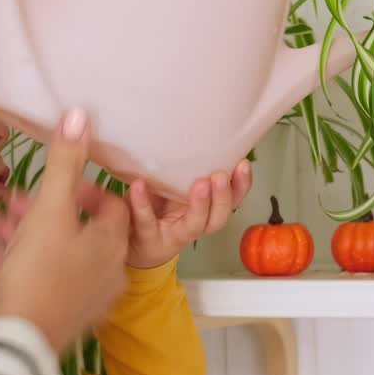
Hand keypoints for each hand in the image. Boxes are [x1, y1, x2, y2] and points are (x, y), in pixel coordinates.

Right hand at [0, 109, 129, 353]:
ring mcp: (89, 299)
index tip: (56, 186)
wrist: (17, 344)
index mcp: (114, 243)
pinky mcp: (65, 319)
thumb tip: (80, 114)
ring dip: (33, 236)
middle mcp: (110, 272)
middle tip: (18, 204)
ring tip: (1, 225)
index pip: (112, 203)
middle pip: (83, 229)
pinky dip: (26, 263)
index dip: (84, 189)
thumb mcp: (50, 209)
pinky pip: (48, 280)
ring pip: (62, 254)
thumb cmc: (37, 273)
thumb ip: (65, 162)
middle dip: (49, 212)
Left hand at [123, 161, 252, 268]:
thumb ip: (185, 170)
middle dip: (224, 197)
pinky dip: (142, 202)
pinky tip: (139, 185)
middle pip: (218, 218)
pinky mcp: (148, 238)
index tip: (243, 164)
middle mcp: (195, 225)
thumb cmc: (156, 210)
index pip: (232, 201)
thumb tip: (195, 132)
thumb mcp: (174, 188)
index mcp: (206, 211)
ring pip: (195, 225)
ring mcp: (174, 235)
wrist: (129, 242)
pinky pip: (146, 221)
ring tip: (200, 184)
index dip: (241, 185)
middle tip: (221, 175)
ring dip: (200, 205)